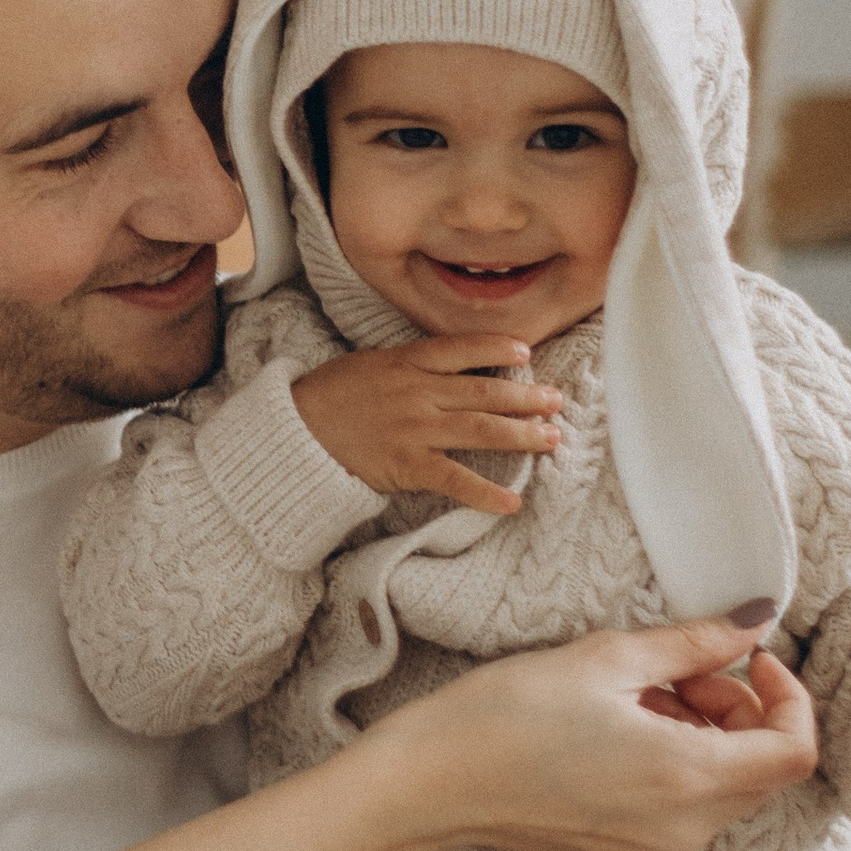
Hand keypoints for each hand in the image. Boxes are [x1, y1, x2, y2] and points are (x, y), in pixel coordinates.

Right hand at [293, 337, 563, 514]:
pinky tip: (513, 502)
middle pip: (485, 392)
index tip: (527, 353)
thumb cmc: (329, 396)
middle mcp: (418, 391)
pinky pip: (456, 480)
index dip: (497, 348)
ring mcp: (415, 429)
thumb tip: (449, 366)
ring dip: (522, 436)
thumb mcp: (370, 364)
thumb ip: (410, 364)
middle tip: (557, 401)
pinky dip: (487, 493)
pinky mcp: (407, 465)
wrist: (294, 430)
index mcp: (407, 361)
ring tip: (551, 438)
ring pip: (481, 430)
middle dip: (527, 397)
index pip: (462, 348)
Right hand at [374, 615, 818, 850]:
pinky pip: (689, 809)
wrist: (431, 784)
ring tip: (640, 697)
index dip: (788, 696)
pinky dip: (680, 765)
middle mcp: (685, 828)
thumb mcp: (606, 659)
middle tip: (678, 671)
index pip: (795, 749)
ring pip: (729, 789)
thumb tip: (755, 622)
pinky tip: (622, 732)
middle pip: (765, 770)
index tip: (748, 659)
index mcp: (687, 777)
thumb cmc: (506, 716)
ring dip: (709, 735)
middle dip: (741, 710)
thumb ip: (694, 643)